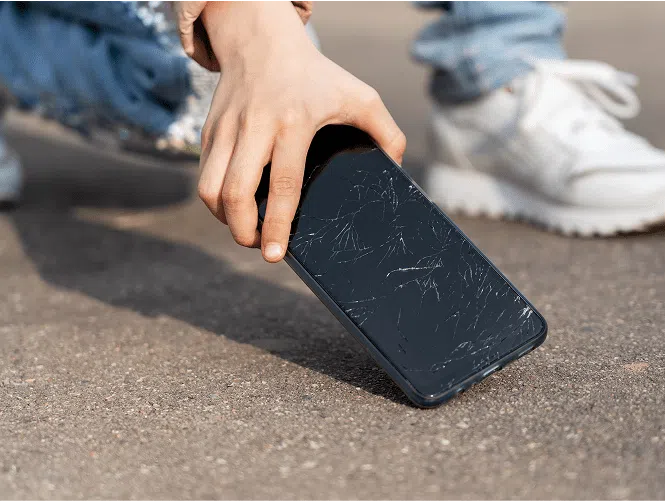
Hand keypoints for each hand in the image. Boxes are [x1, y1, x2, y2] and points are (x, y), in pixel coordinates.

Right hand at [197, 0, 405, 261]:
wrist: (262, 40)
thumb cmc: (315, 74)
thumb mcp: (359, 95)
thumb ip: (386, 132)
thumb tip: (396, 168)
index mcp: (293, 123)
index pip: (282, 184)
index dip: (276, 225)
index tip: (275, 254)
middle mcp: (255, 127)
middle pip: (235, 192)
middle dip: (243, 231)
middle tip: (259, 246)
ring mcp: (227, 129)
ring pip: (210, 188)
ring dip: (223, 219)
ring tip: (244, 229)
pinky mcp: (209, 130)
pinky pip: (204, 175)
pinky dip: (215, 198)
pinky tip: (234, 206)